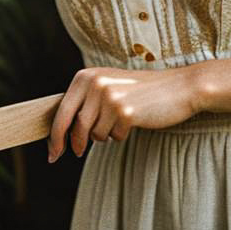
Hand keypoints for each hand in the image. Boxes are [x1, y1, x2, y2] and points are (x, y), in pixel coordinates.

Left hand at [47, 65, 199, 161]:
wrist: (178, 87)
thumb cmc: (142, 90)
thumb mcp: (109, 85)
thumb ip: (86, 100)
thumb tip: (60, 130)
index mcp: (86, 76)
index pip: (61, 112)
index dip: (55, 136)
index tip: (52, 153)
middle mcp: (95, 84)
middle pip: (75, 127)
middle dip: (73, 144)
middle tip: (76, 153)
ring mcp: (110, 97)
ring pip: (95, 134)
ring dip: (106, 134)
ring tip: (121, 119)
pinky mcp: (125, 112)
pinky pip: (113, 136)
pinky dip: (121, 134)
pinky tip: (134, 120)